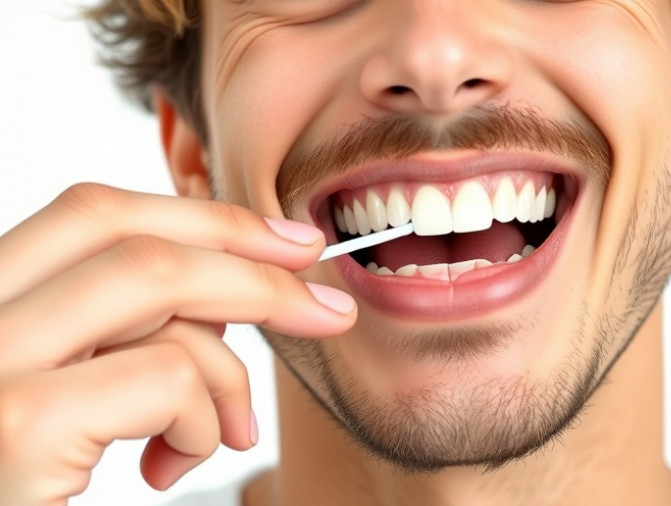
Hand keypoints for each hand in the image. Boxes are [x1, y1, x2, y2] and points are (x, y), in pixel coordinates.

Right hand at [0, 183, 355, 504]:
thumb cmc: (34, 490)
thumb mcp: (75, 400)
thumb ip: (119, 343)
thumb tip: (224, 305)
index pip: (91, 216)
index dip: (202, 216)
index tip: (285, 242)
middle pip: (125, 231)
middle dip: (246, 259)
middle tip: (323, 306)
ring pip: (154, 285)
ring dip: (226, 365)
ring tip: (225, 435)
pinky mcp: (15, 428)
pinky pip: (165, 376)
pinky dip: (203, 419)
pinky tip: (172, 468)